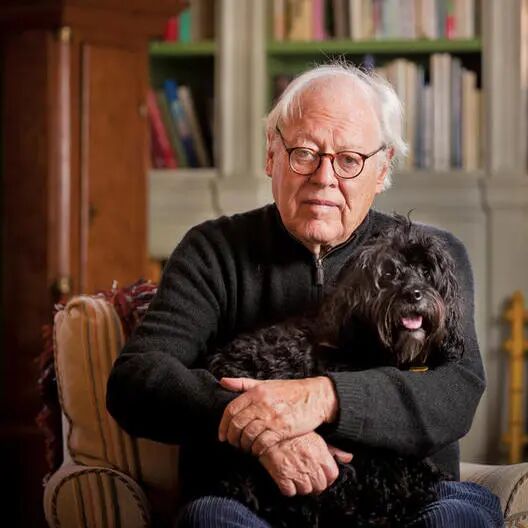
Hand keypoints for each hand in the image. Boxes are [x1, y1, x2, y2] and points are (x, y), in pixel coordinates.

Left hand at [218, 376, 337, 454]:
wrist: (316, 397)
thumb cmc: (290, 391)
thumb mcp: (265, 384)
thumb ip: (243, 384)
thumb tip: (223, 381)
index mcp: (256, 392)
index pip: (231, 410)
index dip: (223, 425)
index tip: (222, 435)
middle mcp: (262, 403)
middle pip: (237, 424)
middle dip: (232, 438)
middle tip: (234, 444)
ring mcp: (272, 417)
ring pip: (248, 435)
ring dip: (244, 445)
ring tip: (246, 448)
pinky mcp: (283, 429)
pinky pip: (263, 443)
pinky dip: (257, 449)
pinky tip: (258, 450)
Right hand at [258, 432, 352, 495]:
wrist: (266, 428)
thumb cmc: (290, 429)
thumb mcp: (314, 434)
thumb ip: (332, 448)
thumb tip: (347, 457)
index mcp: (320, 451)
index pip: (333, 475)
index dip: (328, 476)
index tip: (322, 474)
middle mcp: (310, 463)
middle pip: (320, 485)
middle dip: (315, 483)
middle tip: (307, 476)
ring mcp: (296, 470)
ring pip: (306, 491)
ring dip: (301, 486)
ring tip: (296, 476)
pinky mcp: (281, 476)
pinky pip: (289, 491)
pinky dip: (287, 487)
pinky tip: (285, 478)